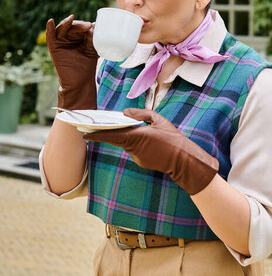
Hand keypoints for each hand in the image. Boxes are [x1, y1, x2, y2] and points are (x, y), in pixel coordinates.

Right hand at [46, 14, 97, 109]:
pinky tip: (50, 21)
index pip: (80, 27)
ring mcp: (60, 42)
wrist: (80, 82)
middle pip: (71, 27)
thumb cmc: (87, 67)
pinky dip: (49, 28)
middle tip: (87, 26)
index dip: (85, 25)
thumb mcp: (91, 50)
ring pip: (62, 29)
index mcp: (78, 38)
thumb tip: (94, 26)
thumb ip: (91, 39)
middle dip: (78, 25)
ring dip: (67, 23)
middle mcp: (68, 38)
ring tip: (71, 19)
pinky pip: (50, 36)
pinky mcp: (54, 47)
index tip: (92, 26)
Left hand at [83, 108, 218, 194]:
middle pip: (117, 138)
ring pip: (127, 144)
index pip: (112, 134)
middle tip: (97, 126)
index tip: (84, 132)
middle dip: (109, 132)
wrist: (184, 161)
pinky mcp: (141, 162)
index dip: (96, 134)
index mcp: (137, 136)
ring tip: (141, 132)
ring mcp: (136, 157)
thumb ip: (141, 115)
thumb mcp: (160, 121)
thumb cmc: (173, 139)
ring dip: (128, 138)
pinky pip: (134, 151)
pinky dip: (137, 145)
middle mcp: (134, 148)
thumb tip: (125, 113)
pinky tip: (150, 143)